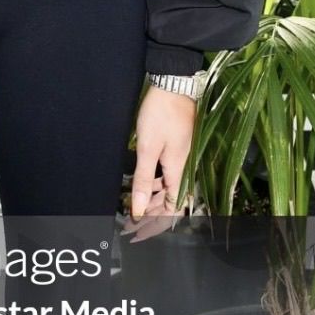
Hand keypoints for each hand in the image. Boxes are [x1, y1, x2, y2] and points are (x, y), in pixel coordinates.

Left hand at [127, 86, 196, 225]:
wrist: (173, 84)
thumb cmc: (160, 114)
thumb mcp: (147, 149)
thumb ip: (142, 179)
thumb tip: (137, 209)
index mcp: (179, 170)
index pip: (172, 208)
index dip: (156, 222)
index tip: (137, 230)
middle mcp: (184, 167)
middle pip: (171, 201)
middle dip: (151, 214)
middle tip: (130, 222)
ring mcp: (181, 158)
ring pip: (168, 188)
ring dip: (151, 198)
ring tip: (132, 204)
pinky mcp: (177, 149)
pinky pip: (167, 174)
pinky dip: (154, 183)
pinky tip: (141, 182)